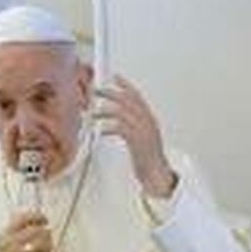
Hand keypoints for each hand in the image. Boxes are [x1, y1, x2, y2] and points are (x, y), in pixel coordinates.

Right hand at [0, 211, 52, 251]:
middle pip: (37, 230)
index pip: (23, 218)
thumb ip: (18, 228)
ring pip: (43, 244)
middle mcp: (10, 242)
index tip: (44, 220)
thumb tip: (36, 217)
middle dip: (46, 233)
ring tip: (47, 251)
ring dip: (49, 247)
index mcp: (6, 233)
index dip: (37, 217)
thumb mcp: (6, 239)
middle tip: (48, 238)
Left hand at [93, 74, 176, 199]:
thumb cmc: (148, 159)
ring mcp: (143, 130)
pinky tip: (100, 130)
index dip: (125, 85)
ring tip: (93, 113)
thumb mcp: (142, 138)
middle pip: (128, 100)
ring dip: (105, 110)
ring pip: (122, 112)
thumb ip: (133, 126)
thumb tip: (119, 118)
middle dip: (111, 92)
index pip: (137, 96)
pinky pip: (120, 128)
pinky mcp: (137, 141)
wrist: (157, 174)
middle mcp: (148, 121)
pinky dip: (108, 127)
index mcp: (149, 119)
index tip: (115, 77)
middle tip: (96, 90)